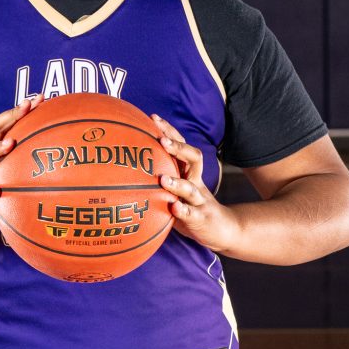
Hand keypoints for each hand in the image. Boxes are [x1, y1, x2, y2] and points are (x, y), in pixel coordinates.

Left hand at [151, 113, 242, 255]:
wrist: (222, 229)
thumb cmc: (191, 207)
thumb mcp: (177, 190)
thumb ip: (160, 178)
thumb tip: (126, 168)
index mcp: (188, 173)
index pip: (181, 146)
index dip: (169, 131)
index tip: (153, 118)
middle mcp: (195, 182)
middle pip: (192, 159)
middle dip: (178, 148)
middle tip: (161, 140)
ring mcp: (200, 200)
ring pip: (191, 188)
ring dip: (178, 183)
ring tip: (163, 179)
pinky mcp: (201, 218)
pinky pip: (192, 213)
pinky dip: (184, 210)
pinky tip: (174, 207)